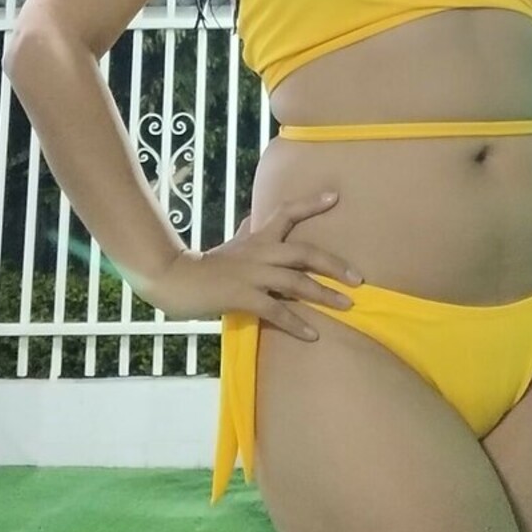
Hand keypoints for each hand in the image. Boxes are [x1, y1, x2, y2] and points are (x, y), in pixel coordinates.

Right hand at [143, 192, 362, 339]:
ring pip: (297, 281)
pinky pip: (276, 310)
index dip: (311, 204)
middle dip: (334, 264)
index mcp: (257, 237)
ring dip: (324, 294)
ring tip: (347, 305)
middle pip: (305, 252)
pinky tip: (312, 334)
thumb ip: (244, 232)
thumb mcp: (228, 244)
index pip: (287, 213)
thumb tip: (250, 219)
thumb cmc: (202, 263)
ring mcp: (252, 274)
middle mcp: (260, 251)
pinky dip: (296, 323)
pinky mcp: (243, 296)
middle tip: (358, 277)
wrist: (172, 278)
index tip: (335, 196)